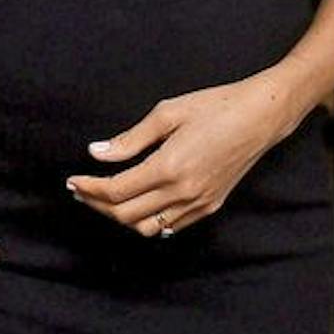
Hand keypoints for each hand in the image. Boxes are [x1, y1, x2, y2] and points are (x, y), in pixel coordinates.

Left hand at [65, 69, 306, 238]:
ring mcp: (198, 203)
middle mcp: (183, 192)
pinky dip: (148, 221)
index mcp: (169, 167)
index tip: (72, 181)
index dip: (89, 188)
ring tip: (106, 199)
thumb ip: (131, 139)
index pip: (115, 191)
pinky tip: (139, 205)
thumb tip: (96, 152)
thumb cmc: (216, 106)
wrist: (261, 116)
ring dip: (121, 217)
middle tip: (81, 190)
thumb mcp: (168, 113)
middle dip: (97, 205)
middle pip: (125, 214)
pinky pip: (170, 226)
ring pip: (147, 227)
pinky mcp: (210, 206)